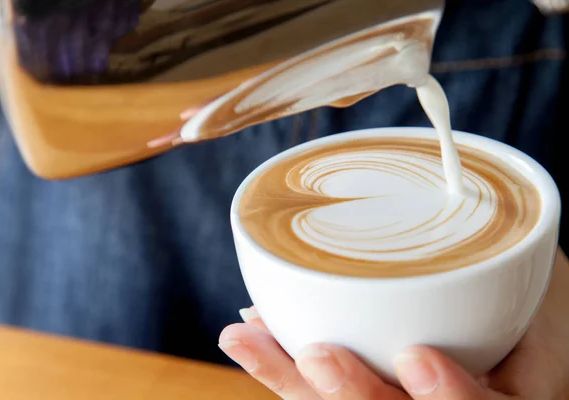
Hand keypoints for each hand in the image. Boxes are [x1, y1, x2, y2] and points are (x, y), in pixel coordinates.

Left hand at [219, 248, 568, 398]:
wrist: (508, 336)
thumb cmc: (523, 299)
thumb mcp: (541, 279)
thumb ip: (517, 264)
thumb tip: (489, 215)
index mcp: (512, 396)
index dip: (452, 397)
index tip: (416, 357)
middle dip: (354, 396)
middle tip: (318, 356)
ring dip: (291, 383)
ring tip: (246, 340)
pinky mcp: (366, 393)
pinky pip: (318, 399)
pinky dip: (281, 372)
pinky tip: (249, 340)